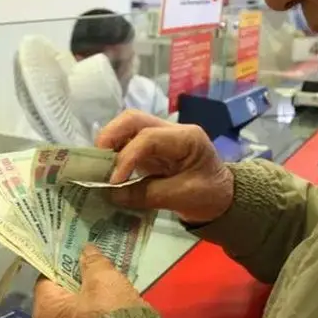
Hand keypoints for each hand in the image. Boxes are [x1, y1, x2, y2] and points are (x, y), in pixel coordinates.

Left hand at [32, 245, 147, 317]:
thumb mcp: (104, 279)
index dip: (63, 263)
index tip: (80, 256)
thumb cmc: (110, 316)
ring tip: (109, 293)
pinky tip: (112, 315)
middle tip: (98, 274)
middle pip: (60, 300)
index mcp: (44, 313)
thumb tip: (86, 250)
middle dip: (78, 285)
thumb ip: (92, 262)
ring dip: (88, 305)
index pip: (47, 279)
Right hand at [97, 110, 233, 224]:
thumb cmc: (209, 196)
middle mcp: (171, 131)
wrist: (223, 199)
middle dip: (110, 136)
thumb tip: (111, 194)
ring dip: (109, 143)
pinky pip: (128, 142)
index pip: (149, 137)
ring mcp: (160, 137)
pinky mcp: (151, 149)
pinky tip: (106, 169)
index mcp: (187, 138)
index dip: (127, 157)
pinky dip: (114, 153)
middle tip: (95, 161)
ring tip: (97, 166)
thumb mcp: (182, 198)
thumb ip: (146, 195)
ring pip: (128, 127)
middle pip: (134, 119)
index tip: (113, 181)